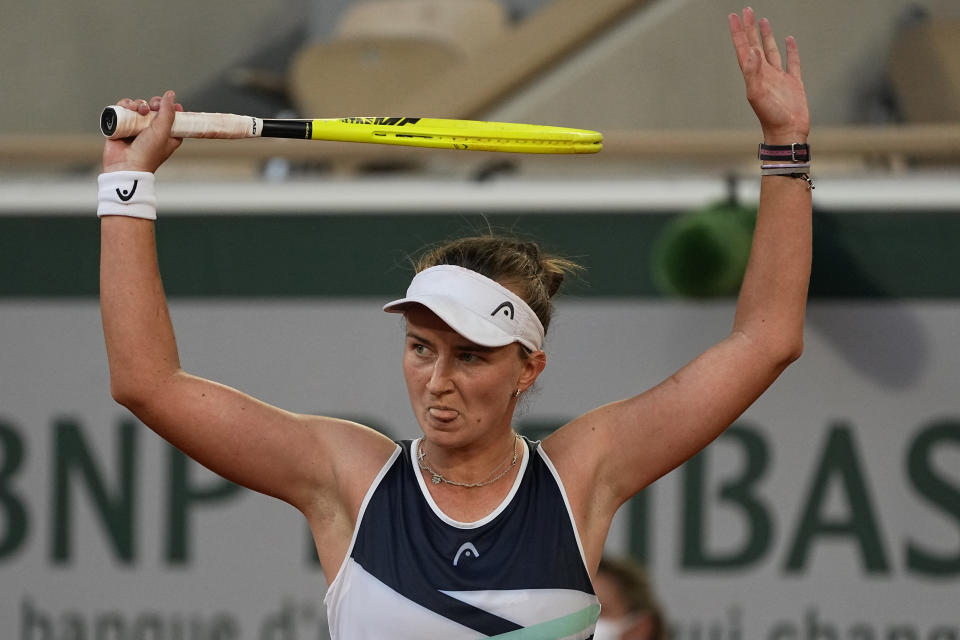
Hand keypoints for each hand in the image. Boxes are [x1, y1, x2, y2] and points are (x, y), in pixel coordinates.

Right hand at [102, 90, 183, 172]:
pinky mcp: (121, 126)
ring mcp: (136, 128)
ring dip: (138, 103)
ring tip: (138, 109)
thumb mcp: (163, 131)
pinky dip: (124, 105)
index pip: (172, 117)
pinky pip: (123, 109)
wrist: (125, 166)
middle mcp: (152, 132)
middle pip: (155, 109)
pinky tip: (127, 107)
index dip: (170, 108)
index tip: (169, 104)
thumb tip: (171, 94)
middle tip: (152, 106)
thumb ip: (168, 112)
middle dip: (154, 103)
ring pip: (138, 107)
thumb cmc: (147, 153)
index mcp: (167, 136)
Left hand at [729, 8, 808, 144]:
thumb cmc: (771, 117)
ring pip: (771, 51)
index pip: (744, 48)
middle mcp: (764, 74)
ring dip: (766, 36)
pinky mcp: (793, 83)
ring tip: (762, 21)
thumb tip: (752, 51)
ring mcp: (778, 78)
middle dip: (750, 29)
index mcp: (753, 75)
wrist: (787, 133)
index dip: (738, 32)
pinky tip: (789, 40)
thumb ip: (753, 72)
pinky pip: (791, 62)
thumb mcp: (757, 94)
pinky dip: (790, 50)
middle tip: (747, 10)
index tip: (734, 16)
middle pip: (755, 45)